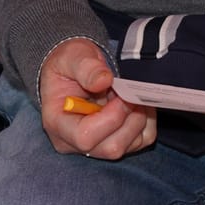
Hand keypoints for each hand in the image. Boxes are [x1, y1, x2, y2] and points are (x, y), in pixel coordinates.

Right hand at [37, 37, 156, 159]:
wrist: (76, 68)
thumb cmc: (70, 64)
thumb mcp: (73, 56)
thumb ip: (86, 67)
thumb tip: (103, 81)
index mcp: (58, 123)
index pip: (85, 137)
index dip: (111, 118)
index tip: (120, 93)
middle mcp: (74, 142)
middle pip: (111, 147)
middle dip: (130, 118)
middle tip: (130, 93)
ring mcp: (95, 146)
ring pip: (130, 145)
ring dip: (140, 118)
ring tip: (132, 95)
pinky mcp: (114, 141)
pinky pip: (141, 140)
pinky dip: (147, 122)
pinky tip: (137, 103)